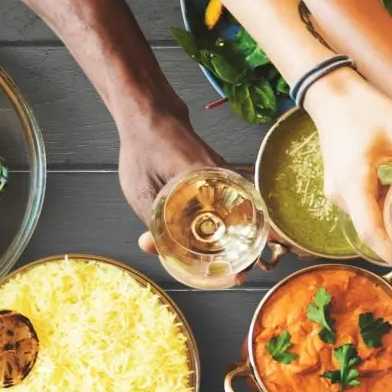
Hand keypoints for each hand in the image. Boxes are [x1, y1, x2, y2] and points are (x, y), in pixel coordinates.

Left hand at [123, 114, 238, 274]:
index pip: (242, 225)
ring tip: (227, 265)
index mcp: (210, 183)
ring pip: (242, 217)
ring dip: (236, 242)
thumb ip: (151, 222)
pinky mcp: (221, 179)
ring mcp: (227, 180)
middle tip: (231, 276)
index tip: (237, 274)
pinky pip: (232, 207)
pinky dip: (228, 226)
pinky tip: (217, 241)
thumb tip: (153, 248)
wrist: (150, 115)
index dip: (243, 255)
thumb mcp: (141, 191)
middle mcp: (227, 181)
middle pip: (249, 226)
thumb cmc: (144, 147)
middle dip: (243, 255)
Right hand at [298, 69, 391, 271]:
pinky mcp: (342, 186)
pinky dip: (385, 215)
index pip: (372, 233)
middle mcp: (341, 195)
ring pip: (368, 222)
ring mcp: (338, 192)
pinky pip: (365, 210)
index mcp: (353, 185)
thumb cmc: (363, 107)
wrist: (330, 90)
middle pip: (371, 233)